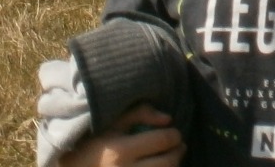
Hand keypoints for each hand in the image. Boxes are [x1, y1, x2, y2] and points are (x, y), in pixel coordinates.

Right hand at [59, 106, 183, 166]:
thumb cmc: (94, 141)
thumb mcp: (113, 122)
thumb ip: (141, 113)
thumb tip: (168, 119)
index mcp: (121, 151)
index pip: (162, 141)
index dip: (174, 135)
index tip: (174, 132)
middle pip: (167, 163)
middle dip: (178, 151)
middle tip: (179, 145)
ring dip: (173, 166)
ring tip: (171, 158)